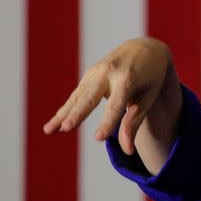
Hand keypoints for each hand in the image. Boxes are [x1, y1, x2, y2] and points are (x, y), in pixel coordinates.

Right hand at [43, 37, 181, 159]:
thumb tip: (128, 152)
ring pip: (78, 97)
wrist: (145, 48)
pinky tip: (54, 124)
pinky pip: (76, 95)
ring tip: (49, 131)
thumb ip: (135, 122)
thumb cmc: (151, 77)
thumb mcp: (149, 97)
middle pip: (91, 97)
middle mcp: (109, 72)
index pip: (116, 104)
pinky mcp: (89, 74)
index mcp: (128, 78)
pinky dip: (65, 109)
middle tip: (66, 129)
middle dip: (78, 113)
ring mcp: (96, 71)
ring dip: (63, 114)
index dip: (108, 122)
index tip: (99, 138)